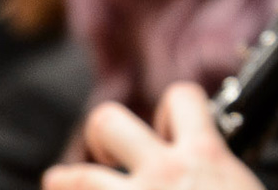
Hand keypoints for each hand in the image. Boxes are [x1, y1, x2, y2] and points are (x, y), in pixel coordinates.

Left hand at [42, 83, 264, 189]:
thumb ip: (212, 176)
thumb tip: (193, 179)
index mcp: (206, 158)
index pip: (179, 98)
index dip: (170, 112)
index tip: (167, 136)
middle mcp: (164, 174)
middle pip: (106, 122)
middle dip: (100, 139)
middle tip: (108, 163)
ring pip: (74, 178)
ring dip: (65, 183)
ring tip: (68, 188)